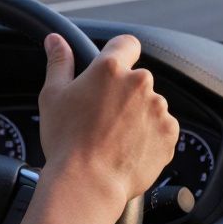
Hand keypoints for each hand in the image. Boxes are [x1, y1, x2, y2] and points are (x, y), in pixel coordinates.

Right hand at [37, 34, 179, 207]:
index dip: (119, 54)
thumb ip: (59, 62)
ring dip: (137, 114)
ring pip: (149, 103)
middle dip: (123, 92)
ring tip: (113, 137)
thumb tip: (56, 40)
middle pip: (136, 78)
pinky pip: (161, 127)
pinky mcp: (169, 133)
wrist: (88, 183)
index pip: (126, 43)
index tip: (110, 70)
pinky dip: (148, 135)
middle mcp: (140, 83)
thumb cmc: (66, 140)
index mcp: (110, 68)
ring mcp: (158, 108)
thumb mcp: (52, 96)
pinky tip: (127, 148)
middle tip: (101, 115)